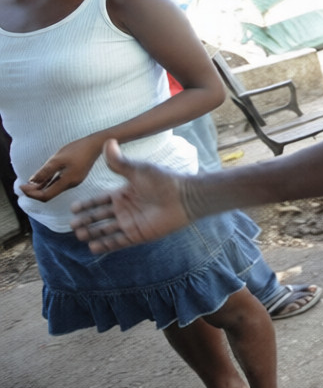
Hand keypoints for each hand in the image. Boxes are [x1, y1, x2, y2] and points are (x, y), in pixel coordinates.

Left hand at [19, 136, 103, 201]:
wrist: (96, 144)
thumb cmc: (77, 149)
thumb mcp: (58, 159)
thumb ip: (45, 171)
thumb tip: (32, 182)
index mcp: (67, 181)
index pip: (46, 195)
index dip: (32, 194)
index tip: (21, 186)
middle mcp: (71, 184)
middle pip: (49, 194)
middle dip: (34, 191)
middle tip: (22, 185)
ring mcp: (73, 180)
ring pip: (53, 189)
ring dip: (40, 187)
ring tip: (29, 183)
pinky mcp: (74, 176)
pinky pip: (58, 183)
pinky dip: (48, 182)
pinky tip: (41, 178)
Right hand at [70, 140, 190, 253]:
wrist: (184, 198)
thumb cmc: (163, 181)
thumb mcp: (138, 170)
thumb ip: (120, 161)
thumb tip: (107, 140)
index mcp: (124, 193)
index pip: (99, 201)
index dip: (86, 205)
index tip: (73, 209)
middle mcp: (125, 209)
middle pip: (100, 217)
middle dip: (86, 221)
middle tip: (73, 225)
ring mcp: (131, 222)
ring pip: (106, 230)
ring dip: (93, 233)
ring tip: (80, 236)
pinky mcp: (138, 235)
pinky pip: (118, 242)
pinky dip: (106, 245)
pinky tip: (93, 247)